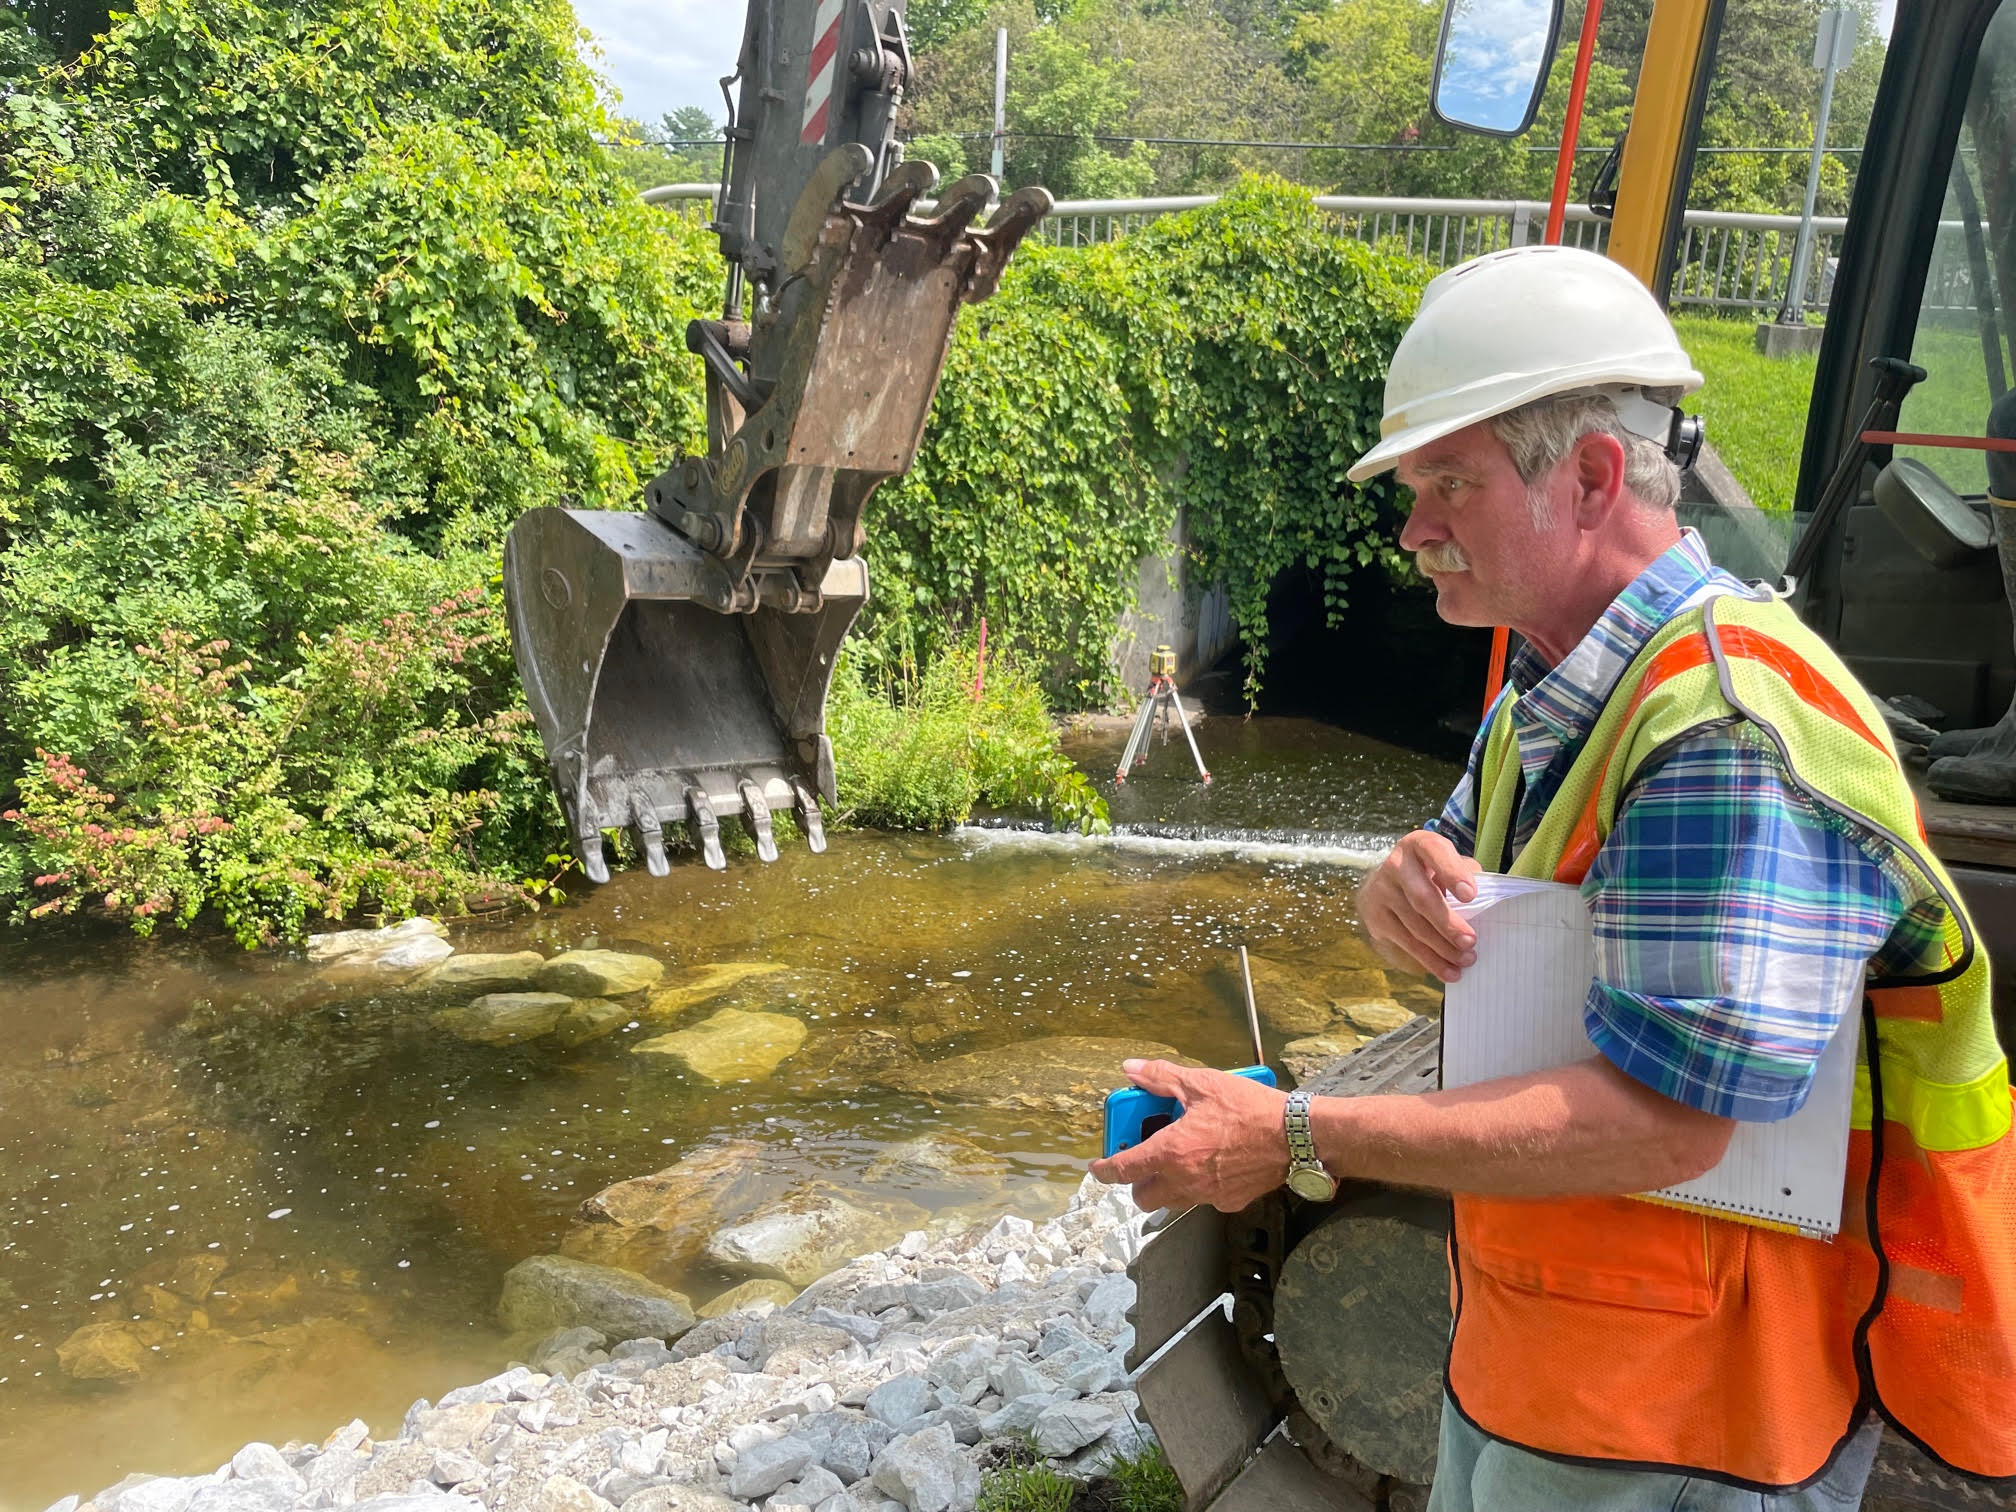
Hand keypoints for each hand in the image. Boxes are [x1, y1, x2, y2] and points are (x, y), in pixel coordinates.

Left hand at [1088, 1059, 1290, 1212]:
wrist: (1296, 1137)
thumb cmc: (1250, 1109)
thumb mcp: (1202, 1084)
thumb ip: (1161, 1077)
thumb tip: (1131, 1070)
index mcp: (1171, 1151)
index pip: (1124, 1170)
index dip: (1104, 1171)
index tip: (1098, 1167)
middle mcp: (1185, 1180)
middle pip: (1144, 1197)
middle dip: (1138, 1181)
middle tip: (1146, 1157)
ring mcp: (1207, 1195)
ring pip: (1172, 1202)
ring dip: (1166, 1186)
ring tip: (1178, 1159)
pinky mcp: (1229, 1201)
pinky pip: (1203, 1199)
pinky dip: (1198, 1186)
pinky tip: (1212, 1163)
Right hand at [1358, 828, 1481, 982]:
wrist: (1385, 882)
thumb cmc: (1429, 873)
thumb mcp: (1447, 863)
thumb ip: (1465, 873)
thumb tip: (1485, 898)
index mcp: (1418, 845)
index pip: (1435, 852)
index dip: (1453, 873)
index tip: (1470, 896)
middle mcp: (1396, 865)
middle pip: (1422, 897)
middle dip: (1448, 923)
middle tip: (1471, 942)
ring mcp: (1382, 892)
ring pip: (1415, 926)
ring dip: (1443, 948)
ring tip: (1466, 960)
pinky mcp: (1376, 918)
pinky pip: (1407, 943)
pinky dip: (1430, 961)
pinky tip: (1449, 971)